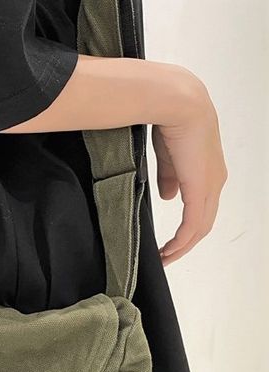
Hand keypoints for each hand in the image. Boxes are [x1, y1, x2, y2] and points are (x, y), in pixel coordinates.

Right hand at [151, 74, 227, 266]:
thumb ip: (170, 178)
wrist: (178, 105)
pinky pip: (193, 224)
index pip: (201, 208)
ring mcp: (210, 187)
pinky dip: (182, 240)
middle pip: (203, 224)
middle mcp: (214, 182)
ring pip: (200, 227)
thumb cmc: (171, 122)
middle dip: (185, 244)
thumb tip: (169, 197)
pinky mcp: (200, 189)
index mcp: (208, 172)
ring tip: (165, 257)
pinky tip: (170, 249)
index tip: (169, 240)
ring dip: (182, 246)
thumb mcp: (169, 157)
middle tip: (166, 256)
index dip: (186, 228)